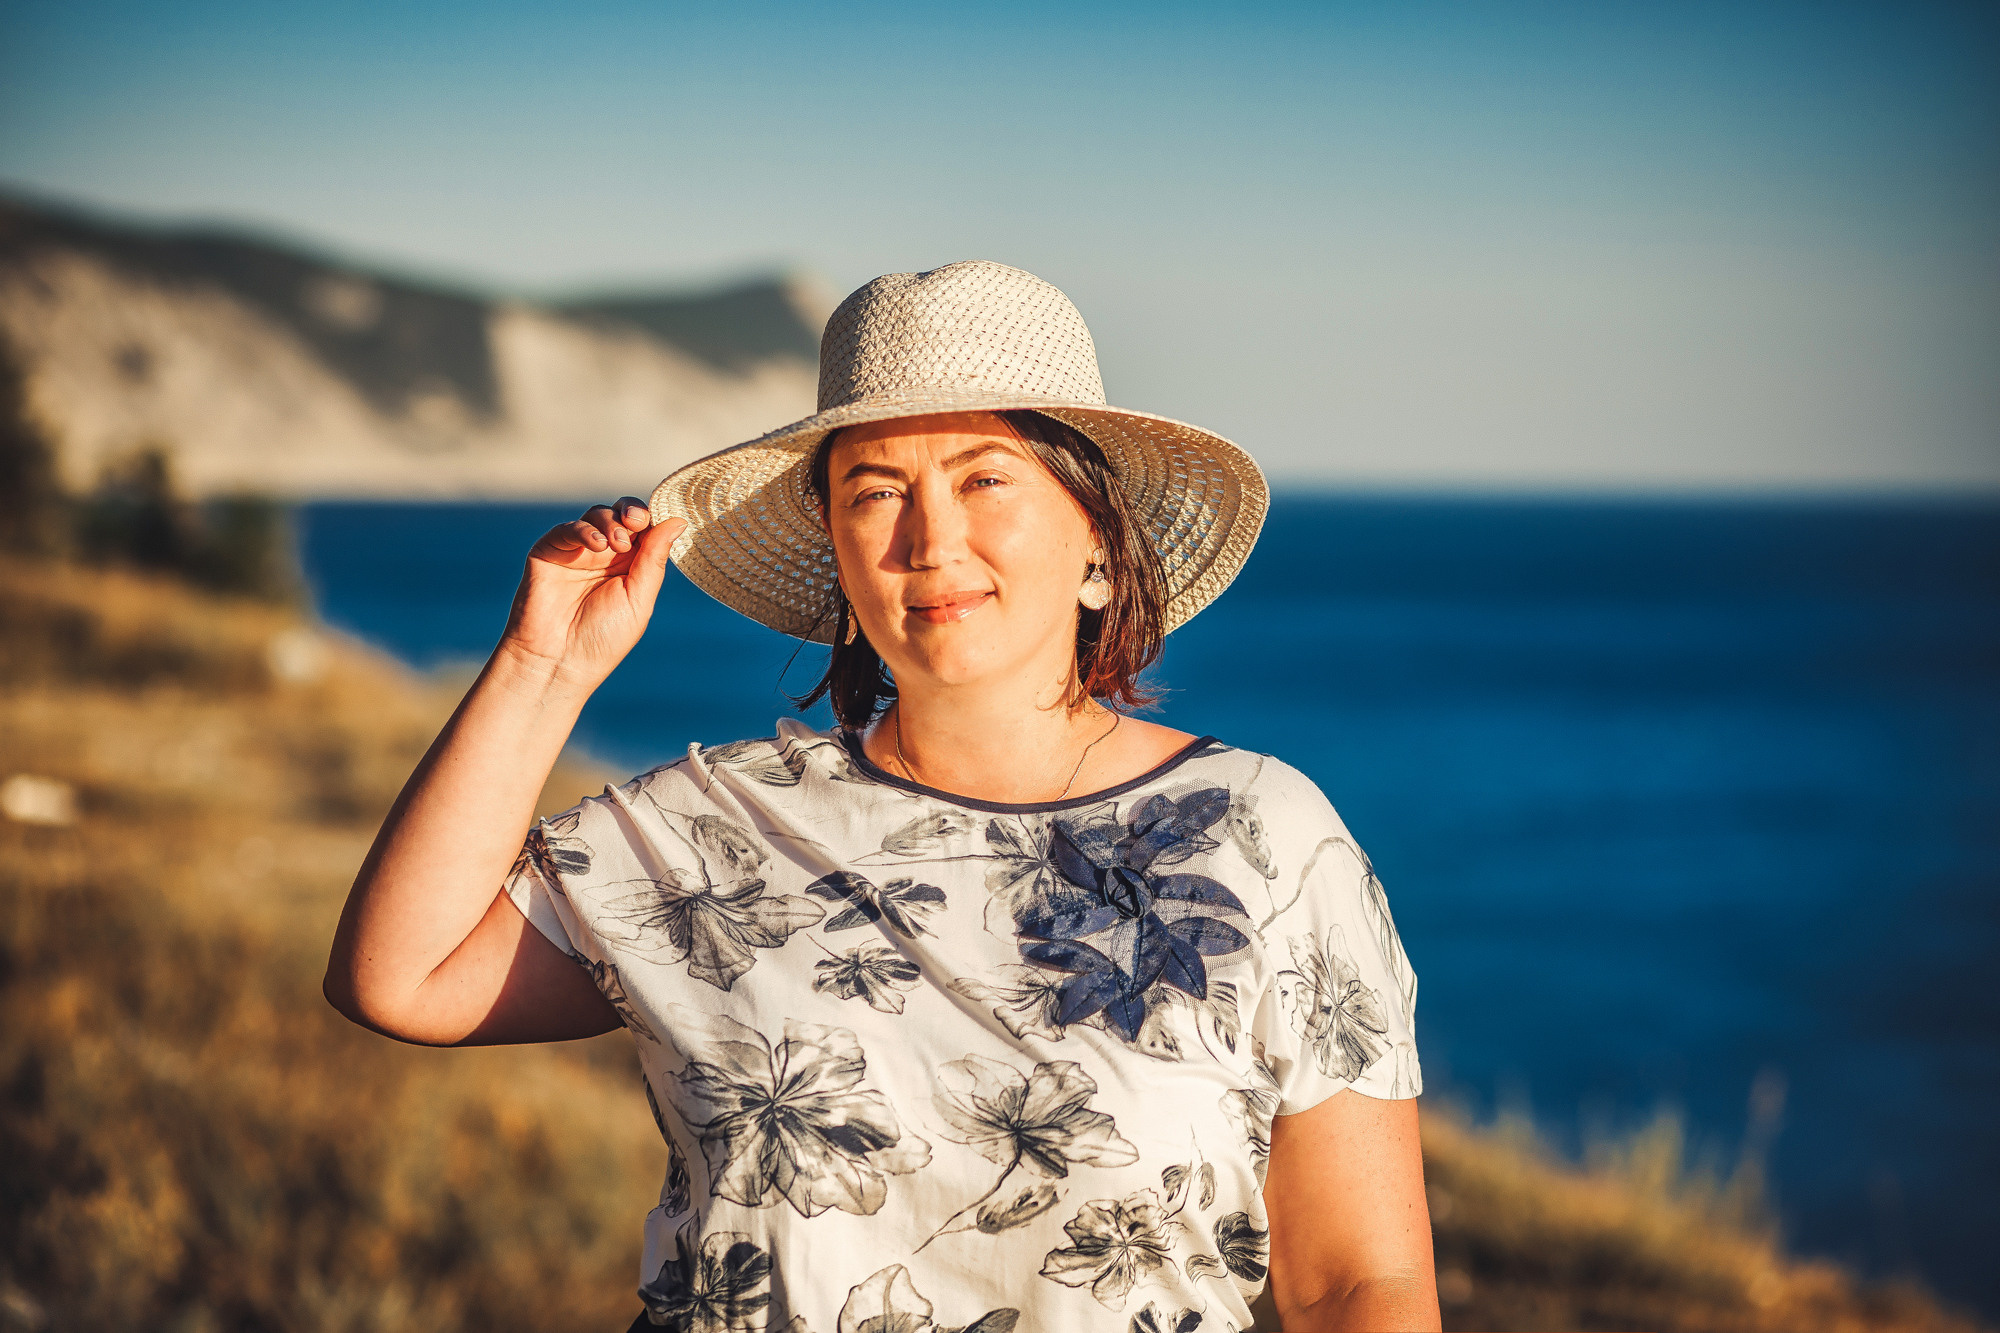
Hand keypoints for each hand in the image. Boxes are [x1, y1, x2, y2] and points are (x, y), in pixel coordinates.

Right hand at [499, 497, 684, 689]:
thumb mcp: (638, 598)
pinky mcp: (549, 551)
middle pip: (622, 514)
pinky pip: (568, 529)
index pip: (646, 529)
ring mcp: (577, 552)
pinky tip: (596, 545)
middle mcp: (605, 555)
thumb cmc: (603, 638)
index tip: (658, 521)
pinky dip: (584, 530)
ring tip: (616, 545)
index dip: (652, 518)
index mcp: (631, 566)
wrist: (559, 661)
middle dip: (632, 512)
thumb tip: (679, 520)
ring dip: (611, 522)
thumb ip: (654, 559)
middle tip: (636, 523)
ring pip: (597, 515)